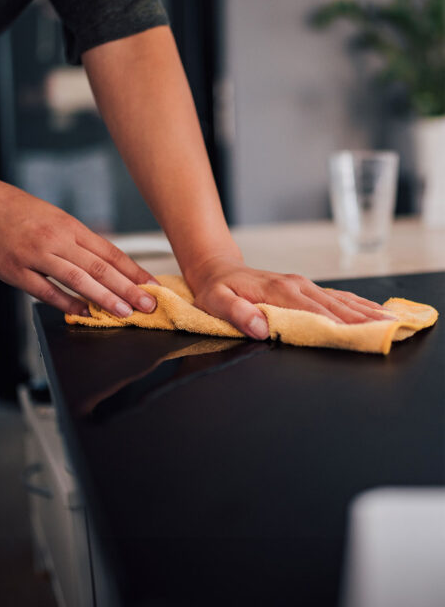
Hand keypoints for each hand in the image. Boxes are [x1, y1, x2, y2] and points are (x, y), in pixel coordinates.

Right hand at [0, 179, 157, 316]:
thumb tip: (112, 266)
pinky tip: (84, 313)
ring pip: (78, 279)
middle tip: (148, 304)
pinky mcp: (17, 272)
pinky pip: (46, 291)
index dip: (135, 271)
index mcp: (71, 227)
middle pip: (100, 267)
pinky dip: (67, 304)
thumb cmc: (22, 213)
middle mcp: (57, 240)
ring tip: (124, 312)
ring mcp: (37, 256)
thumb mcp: (57, 219)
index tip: (152, 286)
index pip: (111, 252)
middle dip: (128, 288)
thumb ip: (82, 243)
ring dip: (104, 298)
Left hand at [187, 255, 394, 339]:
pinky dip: (357, 304)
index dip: (338, 326)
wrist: (218, 269)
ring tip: (391, 323)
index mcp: (278, 291)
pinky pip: (336, 297)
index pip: (314, 313)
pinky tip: (373, 311)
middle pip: (335, 307)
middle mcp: (296, 285)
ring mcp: (303, 285)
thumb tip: (261, 329)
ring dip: (366, 312)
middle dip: (363, 321)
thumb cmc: (217, 289)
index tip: (361, 337)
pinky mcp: (305, 288)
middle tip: (388, 333)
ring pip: (341, 300)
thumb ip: (237, 315)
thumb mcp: (216, 302)